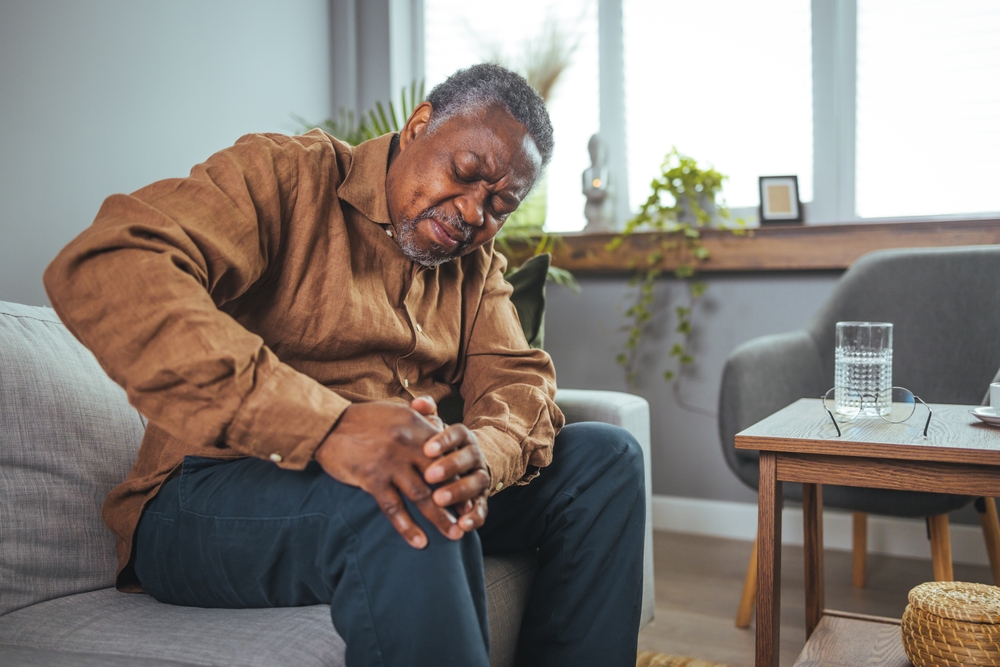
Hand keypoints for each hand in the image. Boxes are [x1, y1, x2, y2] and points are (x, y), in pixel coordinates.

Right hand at [314, 401, 461, 548]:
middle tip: (468, 519)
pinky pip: (394, 508)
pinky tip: (419, 542)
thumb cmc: (363, 419)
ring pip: (422, 496)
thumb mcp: (396, 410)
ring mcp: (390, 463)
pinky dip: (407, 527)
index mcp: (416, 426)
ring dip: (440, 518)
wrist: (328, 424)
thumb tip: (440, 426)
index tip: (470, 492)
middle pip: (441, 477)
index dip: (460, 475)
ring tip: (453, 535)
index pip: (447, 454)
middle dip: (457, 500)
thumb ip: (420, 418)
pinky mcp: (372, 479)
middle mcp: (408, 444)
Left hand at [422, 424, 490, 534]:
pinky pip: (482, 508)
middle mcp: (475, 455)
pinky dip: (474, 517)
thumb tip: (418, 403)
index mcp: (463, 437)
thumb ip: (426, 415)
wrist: (465, 463)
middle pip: (468, 458)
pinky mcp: (482, 499)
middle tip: (429, 476)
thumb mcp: (432, 429)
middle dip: (450, 467)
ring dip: (459, 492)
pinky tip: (461, 525)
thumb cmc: (439, 446)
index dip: (444, 441)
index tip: (427, 448)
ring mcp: (480, 477)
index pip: (457, 433)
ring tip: (439, 500)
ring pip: (476, 483)